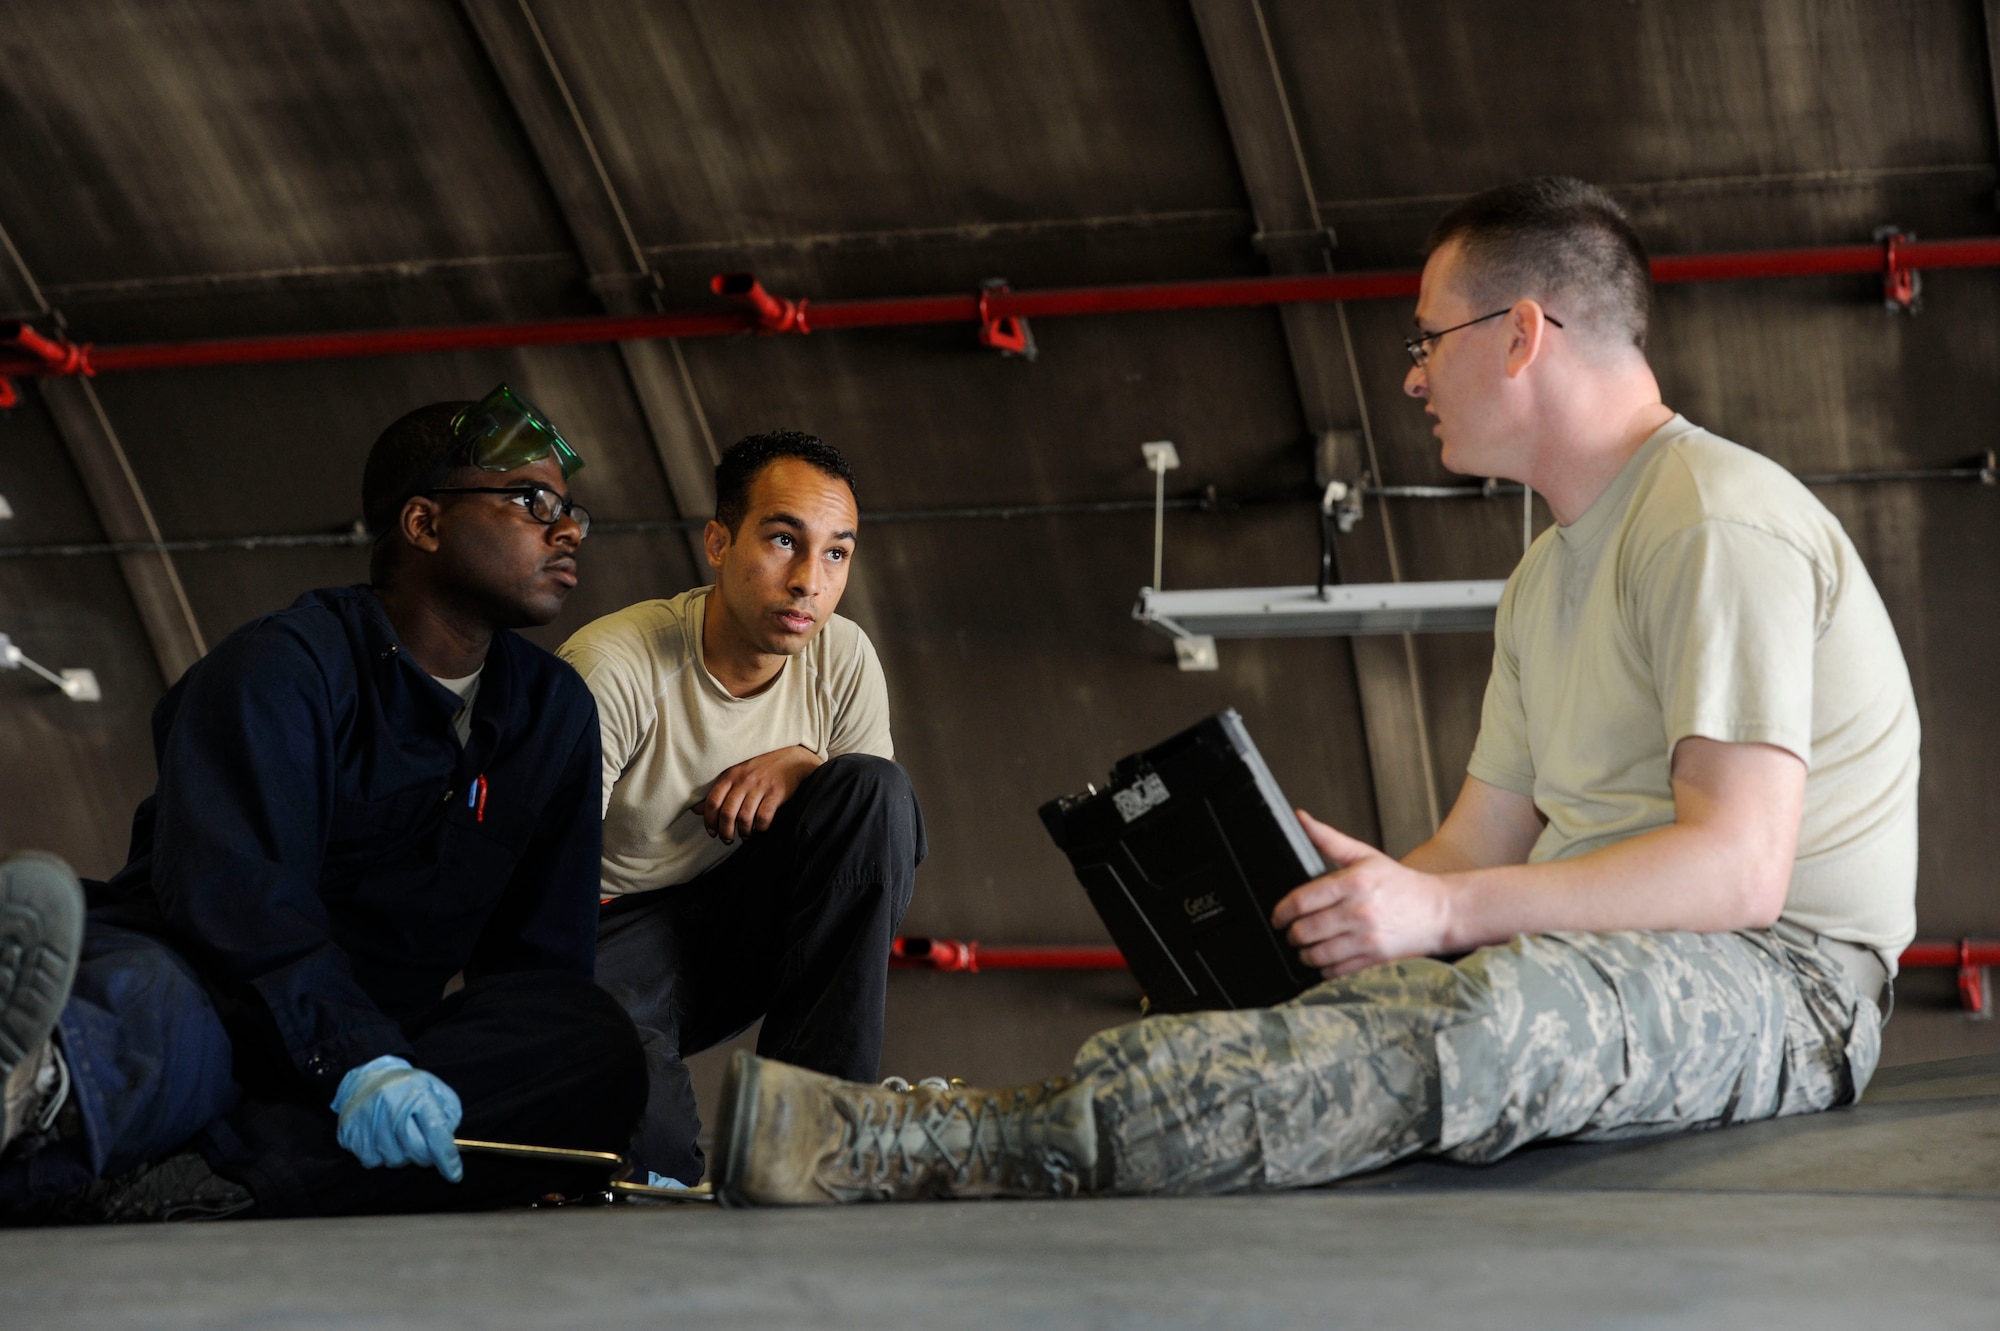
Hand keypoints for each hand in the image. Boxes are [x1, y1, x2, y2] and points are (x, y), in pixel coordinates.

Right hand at [330, 1055, 464, 1181]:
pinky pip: (372, 1161)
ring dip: (403, 1156)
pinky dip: (381, 1156)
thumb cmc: (408, 1088)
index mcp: (416, 1092)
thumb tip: (449, 1145)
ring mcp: (367, 1118)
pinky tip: (382, 1139)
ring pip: (394, 1160)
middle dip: (426, 1156)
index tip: (454, 1175)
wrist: (368, 1078)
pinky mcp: (351, 1132)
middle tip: (425, 1146)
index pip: (435, 1130)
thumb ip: (449, 1116)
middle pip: (416, 1150)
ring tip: (400, 1136)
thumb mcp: (436, 1090)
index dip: (446, 1156)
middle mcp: (390, 1104)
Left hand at [701, 745, 822, 842]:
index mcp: (731, 775)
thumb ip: (718, 791)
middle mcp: (744, 780)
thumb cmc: (761, 769)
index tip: (712, 832)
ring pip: (744, 818)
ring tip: (745, 836)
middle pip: (727, 813)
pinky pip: (764, 817)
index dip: (710, 821)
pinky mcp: (777, 793)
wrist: (792, 758)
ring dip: (743, 832)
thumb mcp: (737, 774)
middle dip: (725, 831)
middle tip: (727, 839)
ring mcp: (761, 786)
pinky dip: (761, 827)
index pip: (713, 801)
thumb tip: (696, 810)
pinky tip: (761, 828)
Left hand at [1271, 810, 1456, 977]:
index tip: (1277, 917)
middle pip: (1304, 930)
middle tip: (1291, 933)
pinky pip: (1335, 971)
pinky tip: (1326, 960)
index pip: (1301, 901)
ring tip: (1306, 948)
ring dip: (1304, 954)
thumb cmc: (1402, 885)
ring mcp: (1367, 938)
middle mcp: (1359, 911)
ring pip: (1317, 954)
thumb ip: (1329, 839)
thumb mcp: (1365, 855)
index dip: (1281, 913)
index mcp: (1353, 882)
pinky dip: (1324, 969)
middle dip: (1291, 935)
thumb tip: (1301, 819)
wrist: (1440, 911)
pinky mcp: (1375, 960)